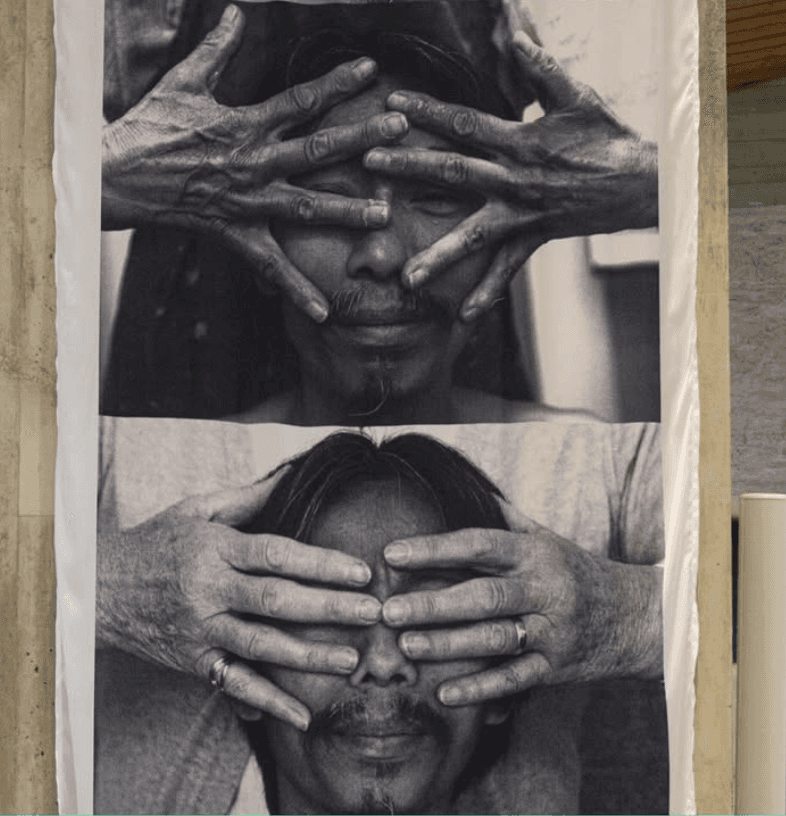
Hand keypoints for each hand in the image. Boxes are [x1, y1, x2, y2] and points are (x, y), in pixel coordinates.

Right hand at [96, 473, 381, 729]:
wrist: (99, 588)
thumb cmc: (157, 542)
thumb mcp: (196, 509)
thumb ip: (248, 497)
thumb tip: (293, 473)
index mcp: (215, 548)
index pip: (277, 555)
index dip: (321, 563)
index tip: (361, 571)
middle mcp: (209, 590)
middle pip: (276, 600)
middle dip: (328, 608)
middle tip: (372, 612)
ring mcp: (201, 629)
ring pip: (261, 645)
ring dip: (309, 656)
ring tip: (351, 659)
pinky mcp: (194, 661)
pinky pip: (234, 684)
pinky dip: (268, 702)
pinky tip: (302, 715)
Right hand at [102, 4, 408, 321]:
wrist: (118, 176)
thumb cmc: (151, 127)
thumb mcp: (184, 82)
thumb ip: (217, 50)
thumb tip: (236, 12)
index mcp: (245, 124)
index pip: (300, 99)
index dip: (337, 83)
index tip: (371, 70)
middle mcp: (254, 163)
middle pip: (317, 149)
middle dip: (361, 138)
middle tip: (401, 130)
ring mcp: (248, 202)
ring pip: (306, 206)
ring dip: (346, 210)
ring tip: (384, 215)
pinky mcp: (237, 233)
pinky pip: (271, 266)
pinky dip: (297, 290)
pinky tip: (326, 312)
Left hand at [364, 30, 657, 319]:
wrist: (640, 185)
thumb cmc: (606, 137)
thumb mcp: (578, 96)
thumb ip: (543, 70)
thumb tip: (516, 36)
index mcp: (521, 143)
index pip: (465, 123)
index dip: (428, 111)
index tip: (392, 103)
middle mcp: (515, 182)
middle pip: (454, 173)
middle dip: (409, 167)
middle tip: (369, 164)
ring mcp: (521, 216)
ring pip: (472, 238)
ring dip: (438, 258)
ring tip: (405, 279)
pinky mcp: (533, 239)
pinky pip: (506, 271)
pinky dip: (486, 293)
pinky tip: (462, 317)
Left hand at [380, 502, 662, 705]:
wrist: (636, 615)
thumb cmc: (575, 570)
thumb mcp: (545, 537)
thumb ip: (504, 518)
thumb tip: (466, 487)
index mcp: (534, 553)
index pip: (479, 545)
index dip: (434, 549)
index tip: (393, 554)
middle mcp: (543, 589)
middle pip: (483, 595)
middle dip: (433, 603)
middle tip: (388, 611)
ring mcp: (551, 630)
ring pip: (496, 638)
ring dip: (449, 644)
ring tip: (407, 646)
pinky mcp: (557, 667)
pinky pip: (516, 680)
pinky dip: (481, 688)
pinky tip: (445, 694)